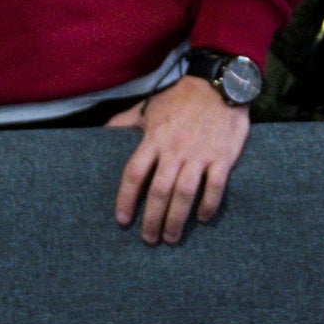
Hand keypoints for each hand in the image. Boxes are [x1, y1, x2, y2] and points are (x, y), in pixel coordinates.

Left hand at [109, 75, 248, 245]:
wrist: (219, 84)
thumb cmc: (180, 97)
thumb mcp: (148, 107)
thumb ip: (125, 122)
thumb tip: (100, 132)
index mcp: (154, 138)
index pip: (134, 174)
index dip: (125, 199)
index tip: (122, 220)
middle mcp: (175, 149)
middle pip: (158, 191)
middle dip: (151, 219)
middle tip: (148, 239)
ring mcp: (200, 154)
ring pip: (184, 193)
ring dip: (176, 218)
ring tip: (171, 237)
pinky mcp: (223, 156)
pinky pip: (215, 186)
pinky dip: (208, 204)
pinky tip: (202, 218)